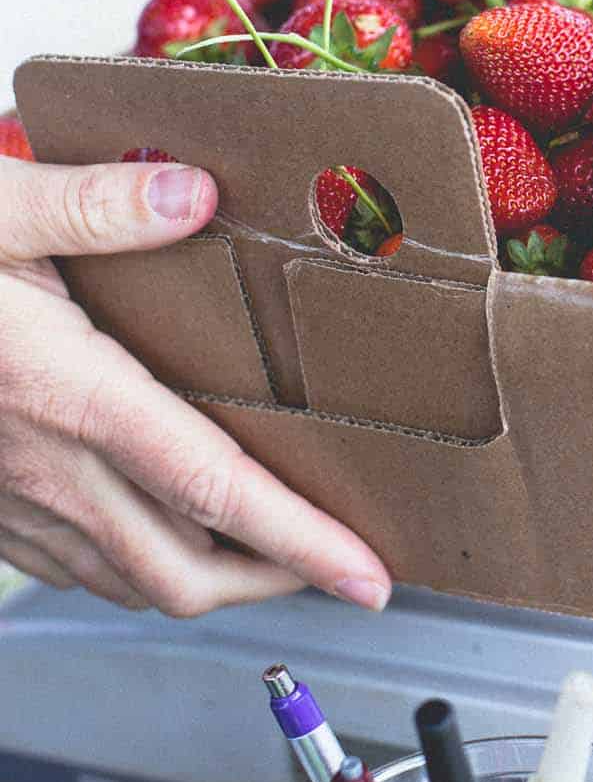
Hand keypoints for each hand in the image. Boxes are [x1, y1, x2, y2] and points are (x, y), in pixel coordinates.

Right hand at [0, 156, 392, 615]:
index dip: (301, 543)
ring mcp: (7, 497)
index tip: (368, 576)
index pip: (214, 490)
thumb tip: (197, 197)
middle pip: (183, 572)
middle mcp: (43, 464)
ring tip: (272, 553)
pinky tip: (163, 529)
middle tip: (337, 561)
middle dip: (274, 584)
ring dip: (210, 581)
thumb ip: (95, 203)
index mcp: (67, 391)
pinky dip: (138, 566)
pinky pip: (73, 567)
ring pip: (127, 583)